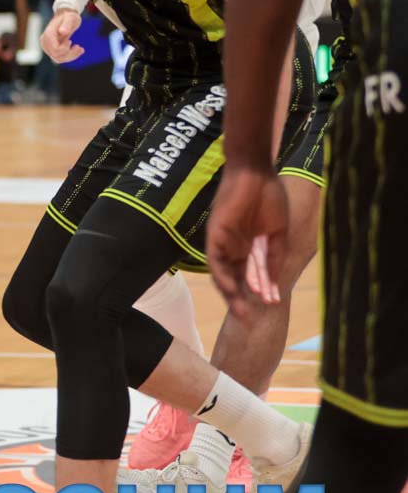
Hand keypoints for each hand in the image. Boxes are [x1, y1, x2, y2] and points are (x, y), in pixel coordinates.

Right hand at [41, 8, 83, 61]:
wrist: (65, 16)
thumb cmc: (68, 16)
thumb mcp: (71, 18)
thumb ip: (67, 24)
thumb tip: (62, 32)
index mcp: (48, 34)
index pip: (55, 49)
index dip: (64, 48)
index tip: (71, 41)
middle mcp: (45, 42)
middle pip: (56, 56)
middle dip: (69, 54)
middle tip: (79, 47)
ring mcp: (47, 47)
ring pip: (58, 59)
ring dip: (70, 56)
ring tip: (80, 49)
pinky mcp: (52, 50)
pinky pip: (60, 58)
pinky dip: (69, 56)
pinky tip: (77, 50)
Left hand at [207, 166, 289, 319]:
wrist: (256, 172)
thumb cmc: (269, 197)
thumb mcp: (277, 233)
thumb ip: (274, 258)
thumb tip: (273, 285)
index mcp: (250, 246)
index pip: (251, 275)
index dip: (260, 291)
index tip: (272, 305)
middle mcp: (235, 247)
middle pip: (236, 279)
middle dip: (242, 300)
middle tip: (250, 320)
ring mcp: (224, 241)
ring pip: (224, 273)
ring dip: (231, 293)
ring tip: (241, 311)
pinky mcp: (215, 234)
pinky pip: (215, 259)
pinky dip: (223, 275)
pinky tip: (231, 289)